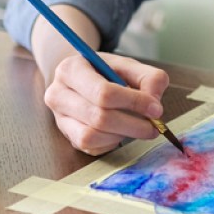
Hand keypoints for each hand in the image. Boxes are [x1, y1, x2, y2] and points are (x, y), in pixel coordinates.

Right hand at [44, 51, 169, 155]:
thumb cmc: (108, 72)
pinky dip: (112, 142)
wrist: (86, 80)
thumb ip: (149, 78)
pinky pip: (92, 147)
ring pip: (92, 136)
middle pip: (98, 117)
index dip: (134, 103)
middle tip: (154, 126)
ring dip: (122, 134)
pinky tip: (120, 130)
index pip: (103, 92)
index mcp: (71, 70)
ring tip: (136, 125)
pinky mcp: (68, 137)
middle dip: (133, 125)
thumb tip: (154, 105)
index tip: (156, 109)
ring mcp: (59, 119)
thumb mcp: (129, 66)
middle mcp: (58, 95)